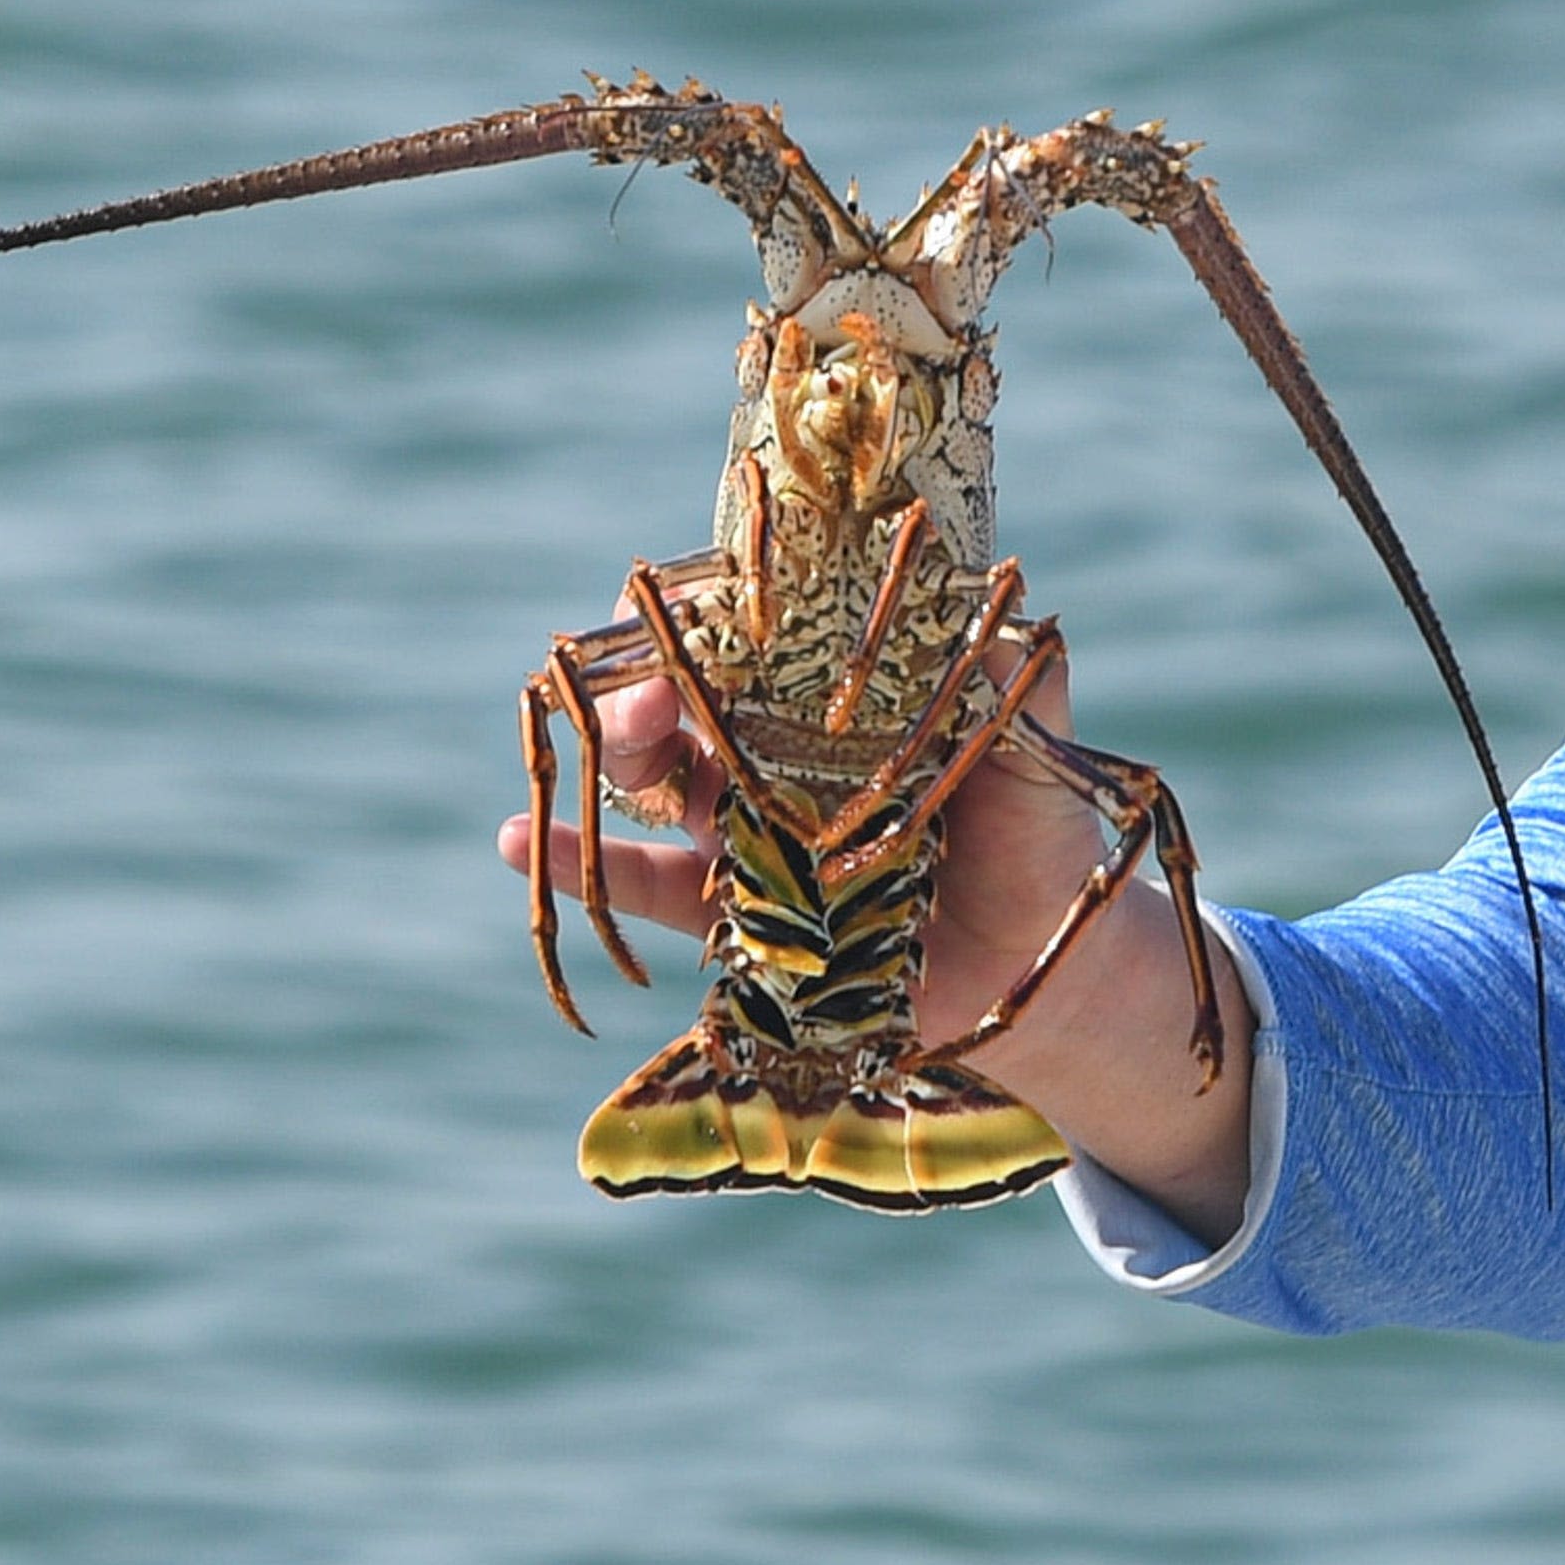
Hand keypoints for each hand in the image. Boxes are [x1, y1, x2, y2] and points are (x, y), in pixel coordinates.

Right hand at [495, 646, 1253, 1242]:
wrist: (1048, 971)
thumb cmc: (1041, 837)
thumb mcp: (1038, 752)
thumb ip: (1018, 687)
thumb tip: (1007, 608)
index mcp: (835, 695)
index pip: (752, 627)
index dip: (709, 603)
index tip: (687, 592)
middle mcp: (776, 749)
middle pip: (685, 694)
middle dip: (655, 679)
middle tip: (656, 689)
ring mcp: (746, 829)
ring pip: (656, 776)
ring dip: (617, 749)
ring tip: (614, 735)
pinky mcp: (731, 914)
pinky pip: (643, 883)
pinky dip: (579, 861)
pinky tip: (516, 839)